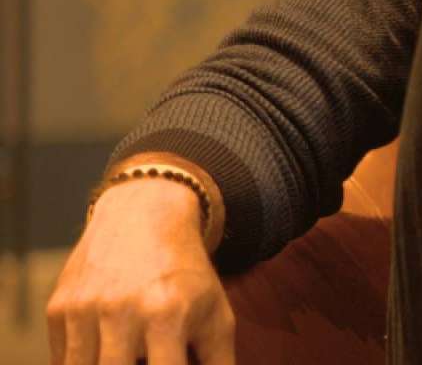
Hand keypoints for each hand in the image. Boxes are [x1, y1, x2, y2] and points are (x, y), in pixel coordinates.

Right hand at [46, 177, 234, 364]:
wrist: (144, 216)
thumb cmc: (186, 275)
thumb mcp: (215, 313)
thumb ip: (218, 363)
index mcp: (167, 315)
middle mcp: (121, 312)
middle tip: (144, 357)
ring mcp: (84, 310)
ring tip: (130, 350)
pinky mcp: (58, 309)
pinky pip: (63, 362)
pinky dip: (83, 363)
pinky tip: (104, 352)